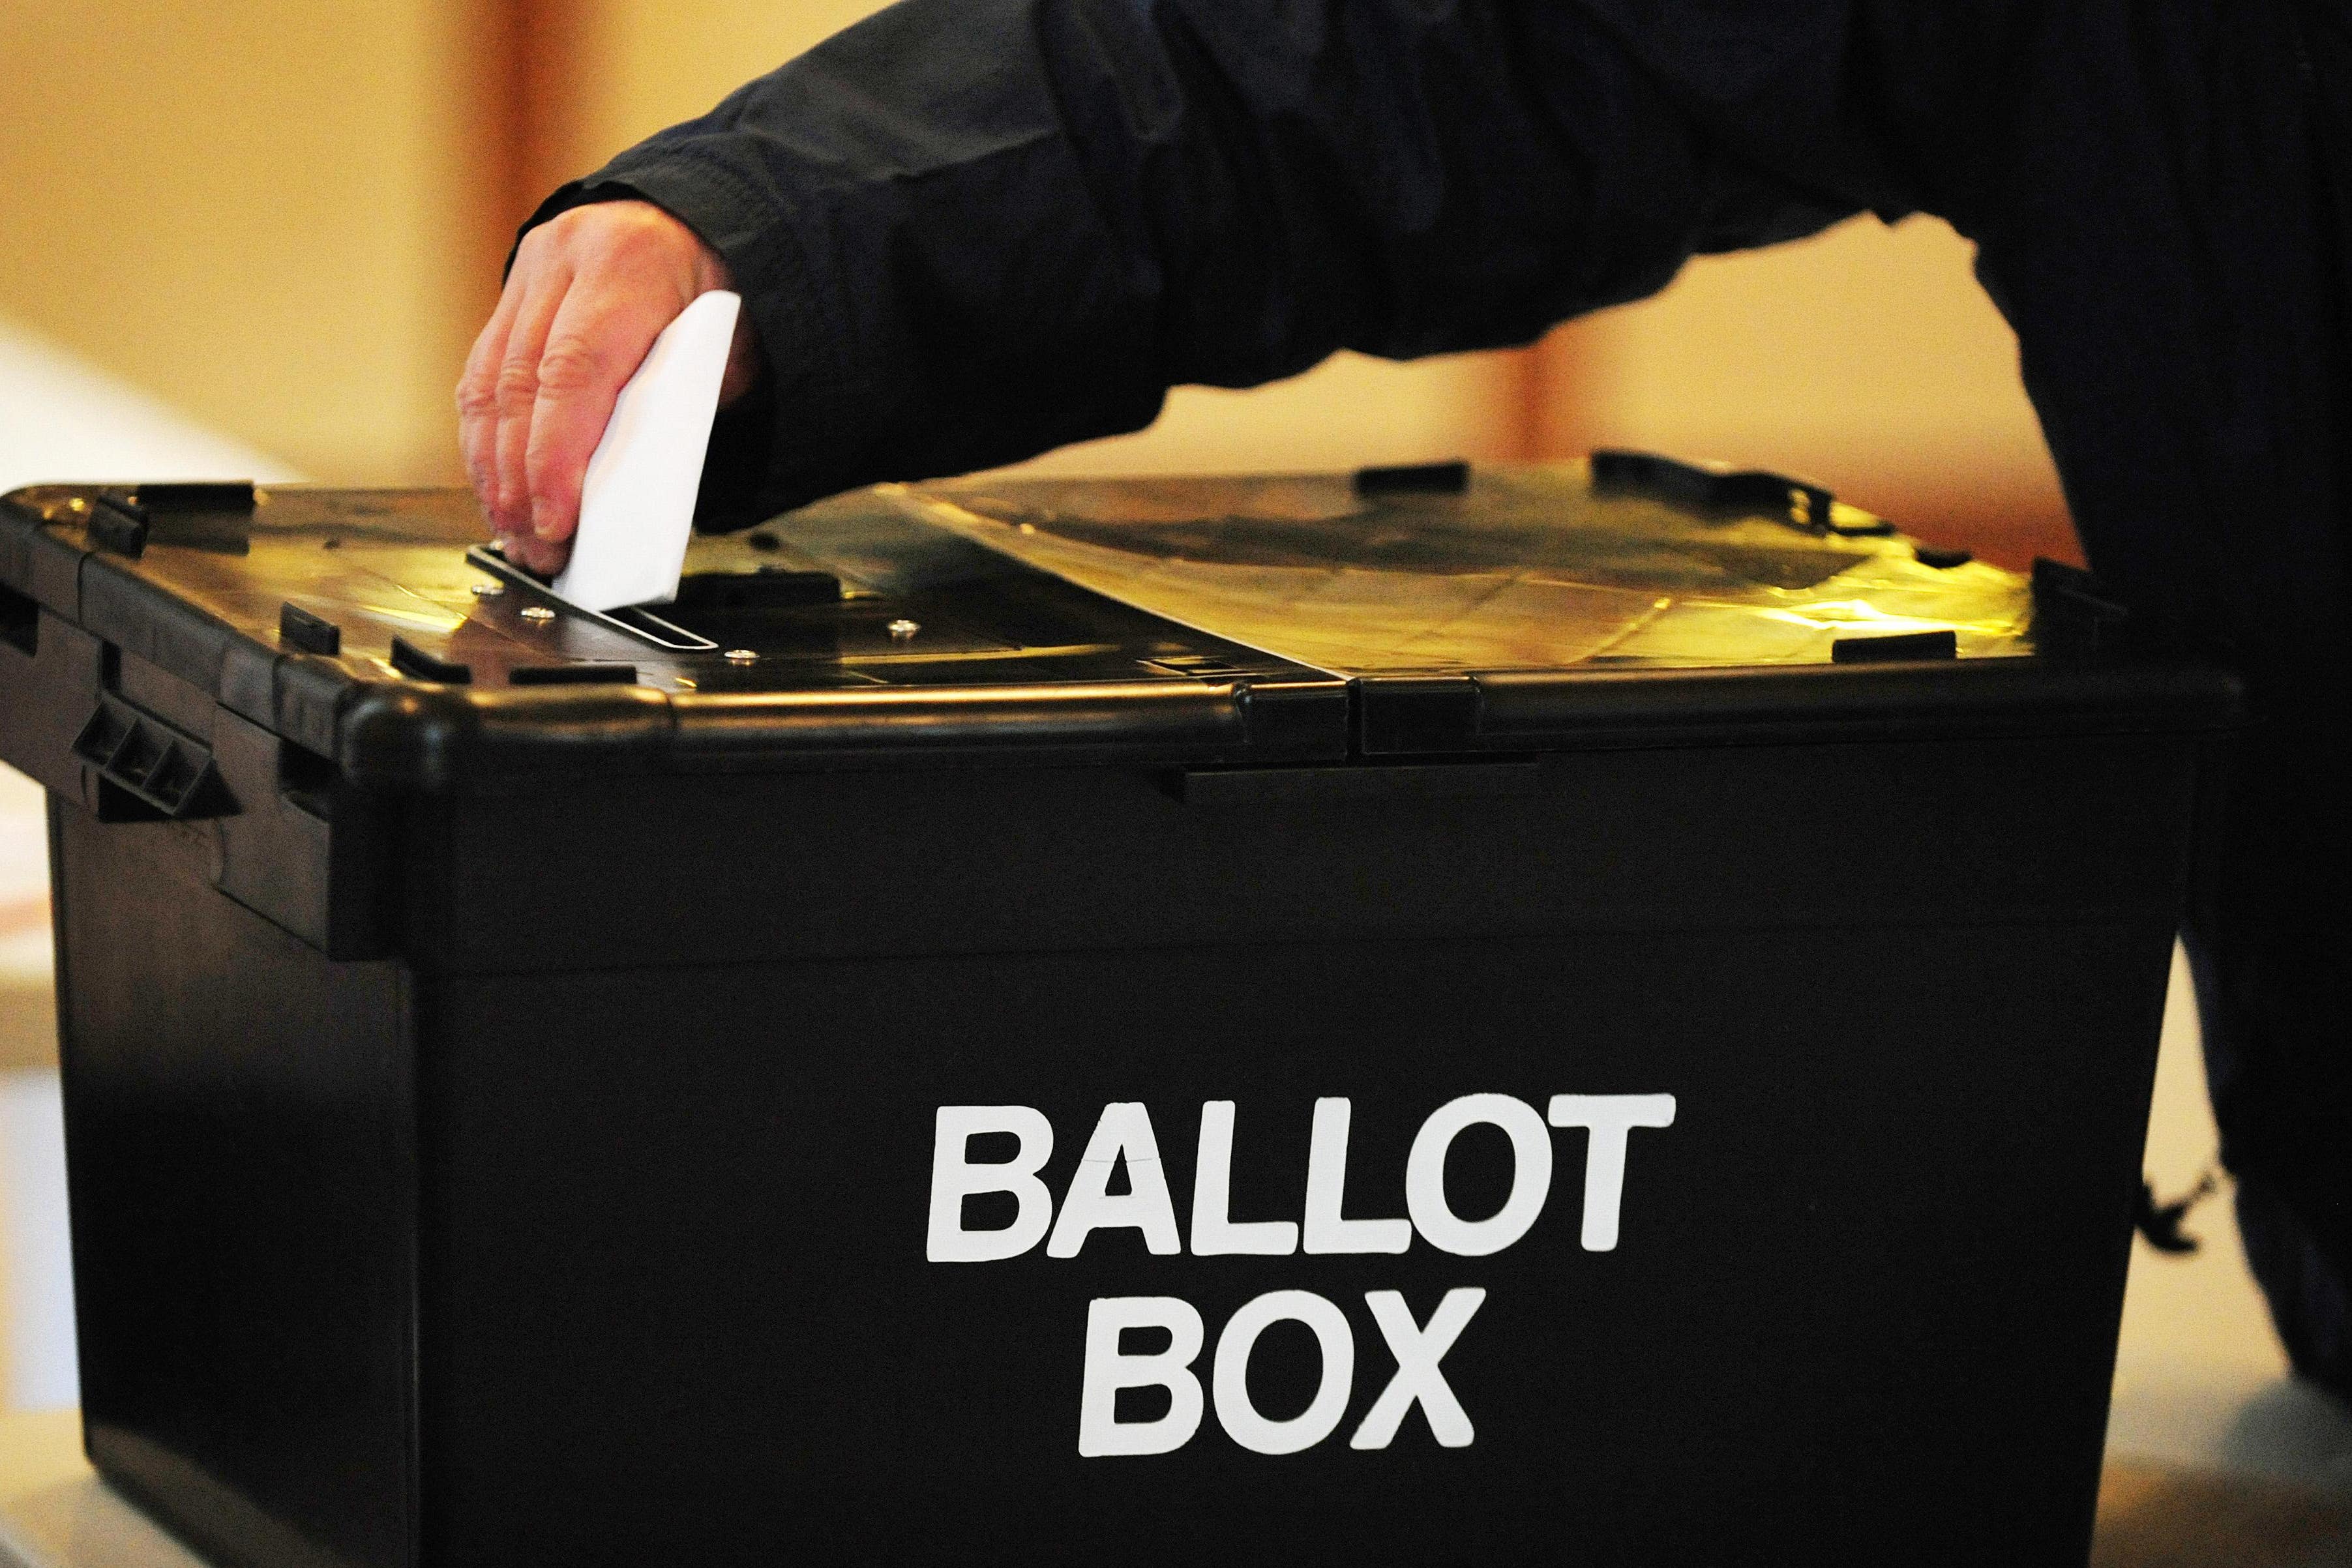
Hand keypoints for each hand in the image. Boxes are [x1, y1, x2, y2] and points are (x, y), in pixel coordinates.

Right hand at [456, 199, 761, 573]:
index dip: (555, 458)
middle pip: (520, 386)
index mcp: (628, 265)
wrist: (701, 221)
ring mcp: (530, 272)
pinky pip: (482, 375)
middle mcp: (565, 258)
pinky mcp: (511, 293)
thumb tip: (621, 495)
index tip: (555, 522)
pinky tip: (497, 487)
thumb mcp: (723, 351)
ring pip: (487, 384)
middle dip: (520, 481)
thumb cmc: (720, 295)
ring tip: (513, 532)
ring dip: (493, 470)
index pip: (574, 373)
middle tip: (535, 547)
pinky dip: (486, 440)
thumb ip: (675, 410)